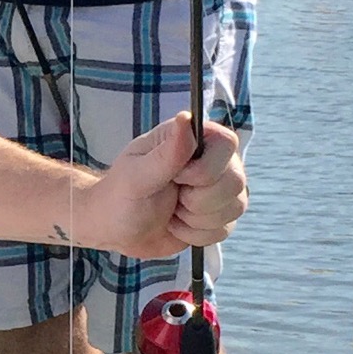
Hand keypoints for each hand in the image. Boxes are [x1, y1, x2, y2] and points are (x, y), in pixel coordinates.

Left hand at [80, 115, 245, 260]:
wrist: (116, 228)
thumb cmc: (121, 195)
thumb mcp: (138, 175)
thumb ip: (166, 153)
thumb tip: (186, 119)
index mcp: (193, 138)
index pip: (228, 144)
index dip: (205, 170)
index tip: (176, 178)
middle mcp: (213, 159)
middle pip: (235, 181)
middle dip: (197, 200)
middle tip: (171, 196)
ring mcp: (219, 188)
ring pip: (235, 208)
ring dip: (195, 219)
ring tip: (172, 209)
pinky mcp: (219, 215)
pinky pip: (225, 230)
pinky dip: (196, 234)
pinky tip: (177, 224)